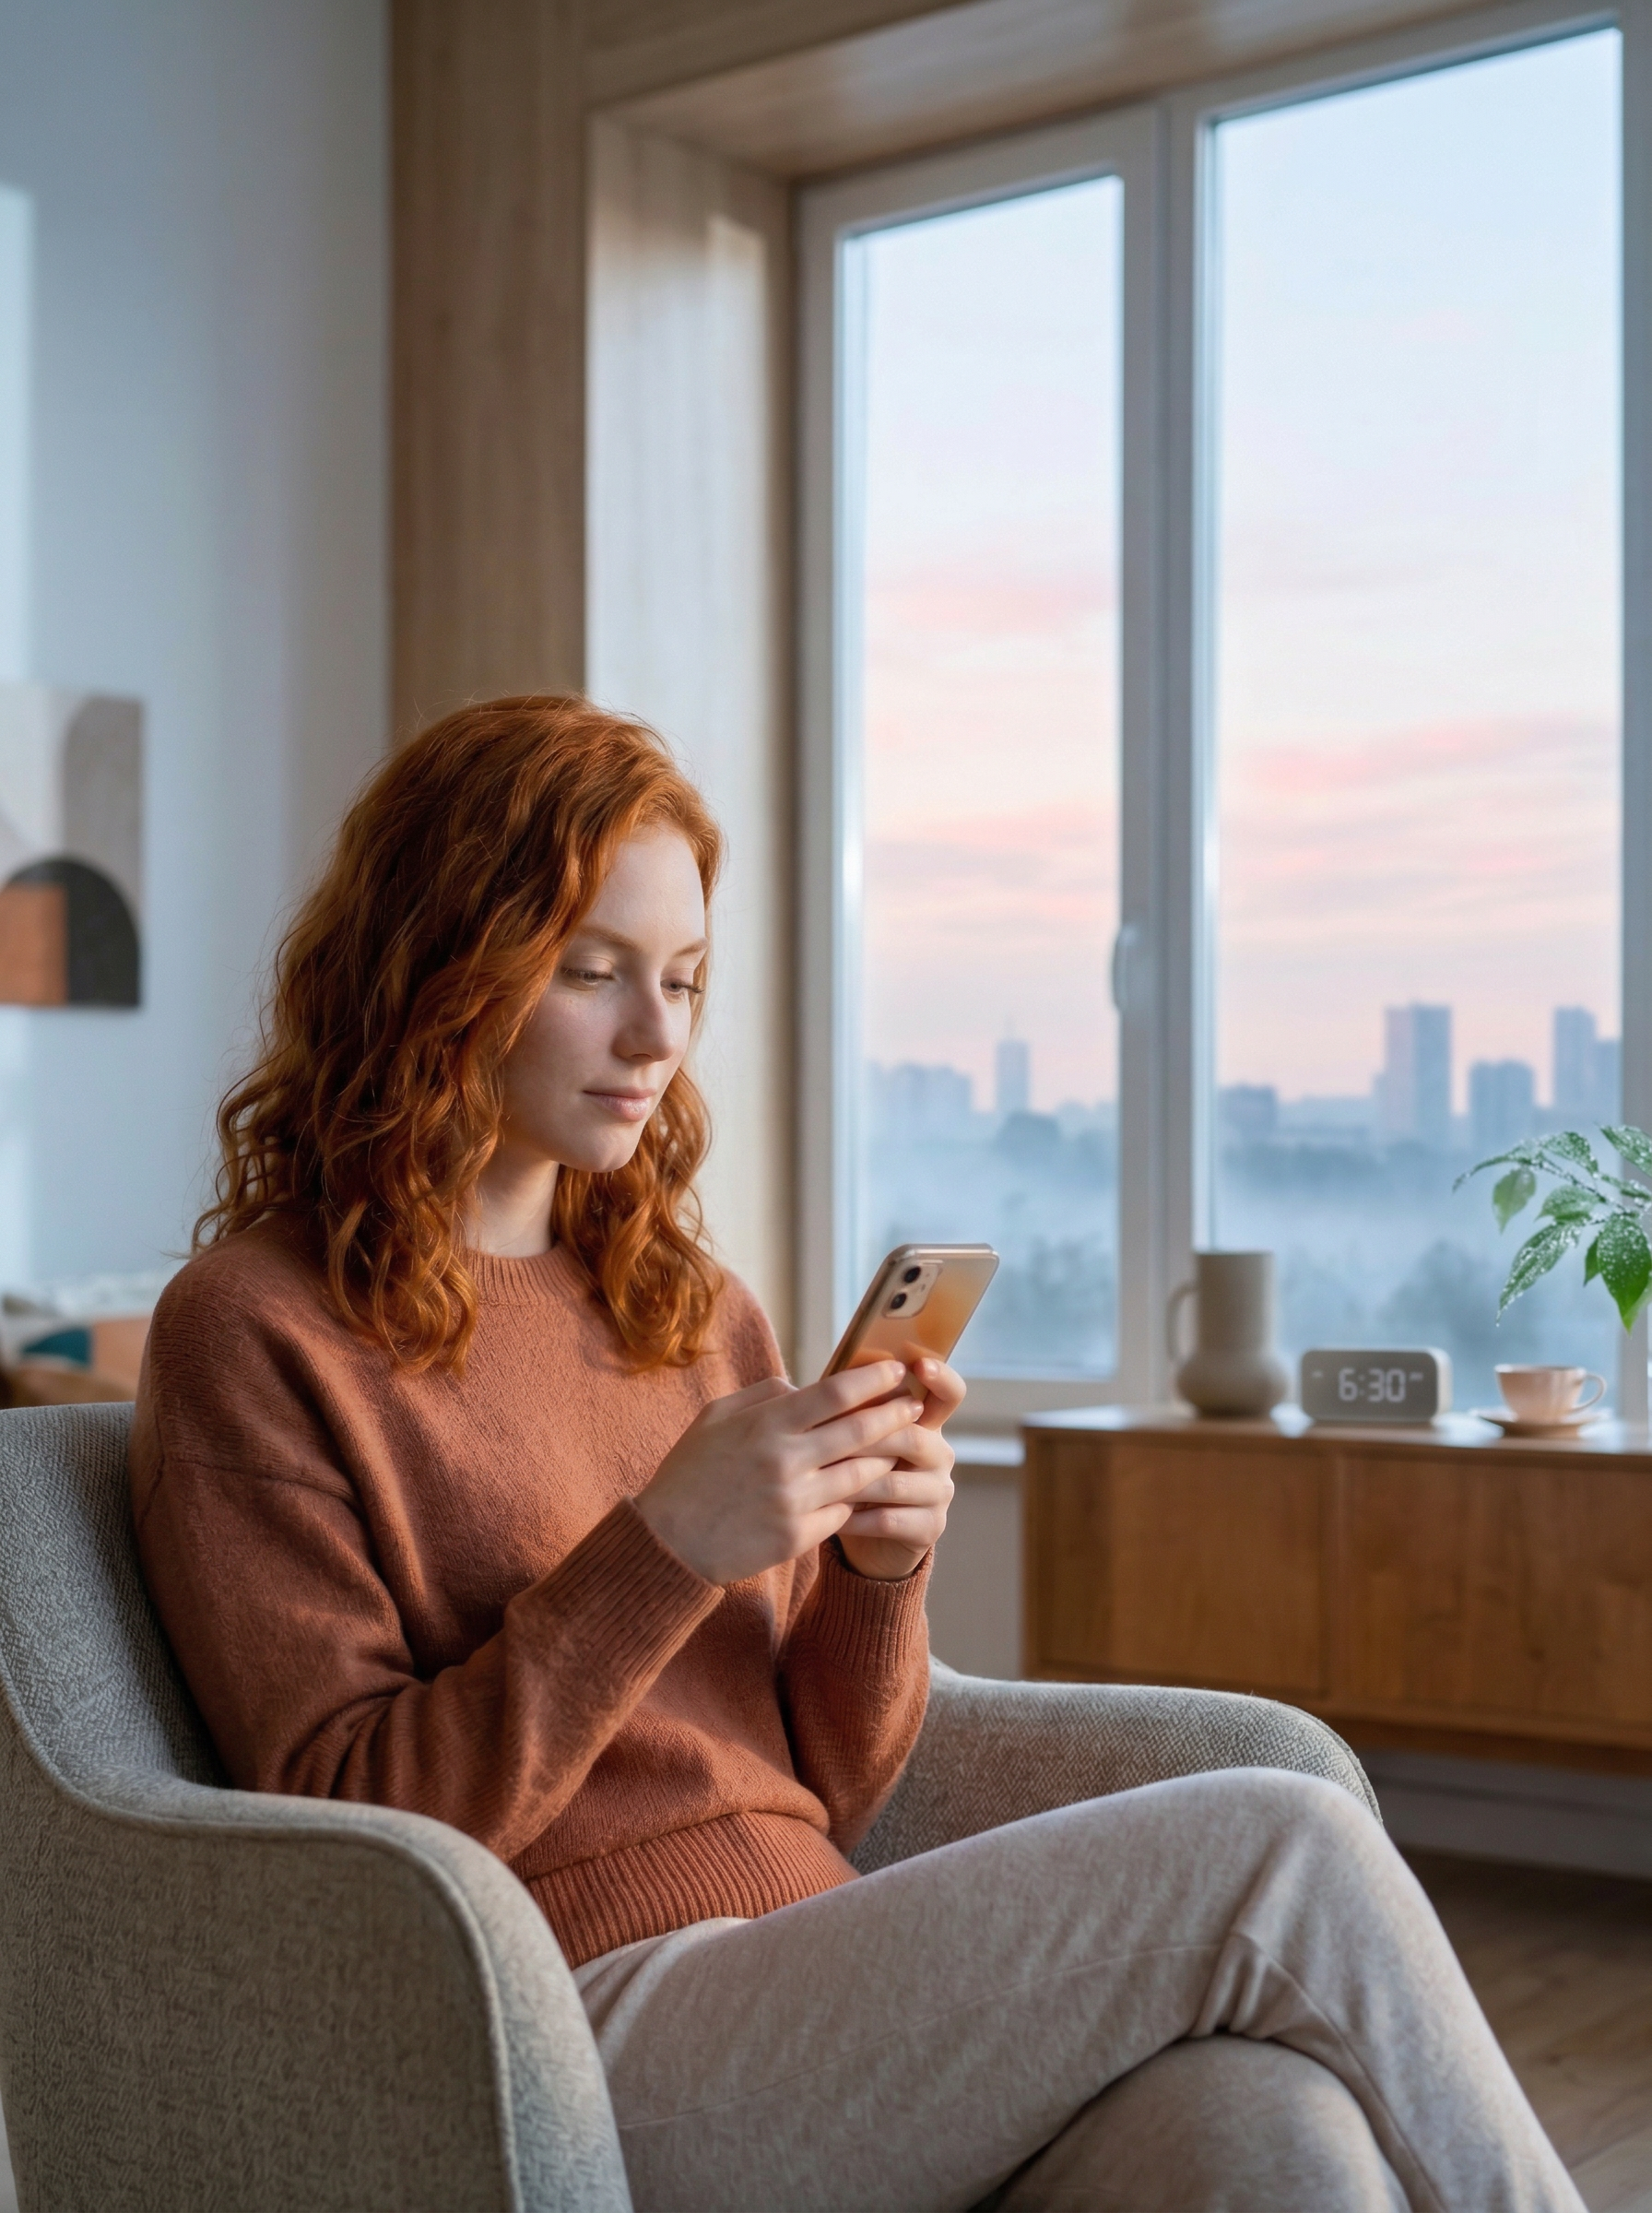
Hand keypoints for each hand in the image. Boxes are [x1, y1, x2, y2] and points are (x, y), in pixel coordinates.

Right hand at [635, 1361, 920, 1585]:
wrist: (668, 1544)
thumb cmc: (689, 1474)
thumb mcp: (714, 1418)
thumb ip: (763, 1396)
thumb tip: (804, 1386)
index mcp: (765, 1424)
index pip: (835, 1393)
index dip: (873, 1379)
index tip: (896, 1371)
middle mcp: (785, 1461)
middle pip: (860, 1431)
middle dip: (895, 1414)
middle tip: (913, 1406)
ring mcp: (793, 1502)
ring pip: (860, 1475)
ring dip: (883, 1458)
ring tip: (895, 1447)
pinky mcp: (796, 1539)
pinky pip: (842, 1514)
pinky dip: (851, 1501)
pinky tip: (859, 1492)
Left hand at [837, 1356, 964, 1580]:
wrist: (868, 1540)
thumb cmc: (854, 1477)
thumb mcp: (852, 1439)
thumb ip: (845, 1411)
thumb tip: (795, 1381)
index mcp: (925, 1424)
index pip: (949, 1394)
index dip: (941, 1377)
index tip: (920, 1365)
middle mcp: (940, 1455)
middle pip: (911, 1437)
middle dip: (866, 1439)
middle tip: (827, 1441)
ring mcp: (939, 1492)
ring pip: (894, 1481)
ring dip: (853, 1482)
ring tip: (819, 1481)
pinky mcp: (930, 1527)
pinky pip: (889, 1519)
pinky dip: (855, 1518)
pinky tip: (830, 1514)